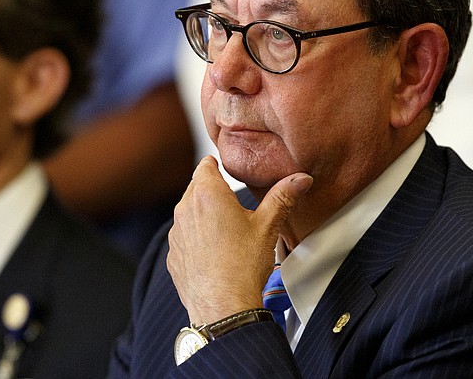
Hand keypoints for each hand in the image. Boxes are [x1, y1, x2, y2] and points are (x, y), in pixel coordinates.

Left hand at [167, 155, 311, 324]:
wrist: (223, 306)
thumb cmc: (242, 266)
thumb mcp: (268, 226)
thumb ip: (283, 197)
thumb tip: (299, 179)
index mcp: (207, 194)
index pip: (205, 165)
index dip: (216, 164)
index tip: (224, 169)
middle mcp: (185, 209)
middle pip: (196, 188)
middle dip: (212, 191)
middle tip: (233, 202)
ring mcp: (176, 233)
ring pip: (188, 213)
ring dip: (203, 216)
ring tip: (226, 231)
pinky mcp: (173, 254)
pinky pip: (184, 238)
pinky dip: (196, 239)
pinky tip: (215, 252)